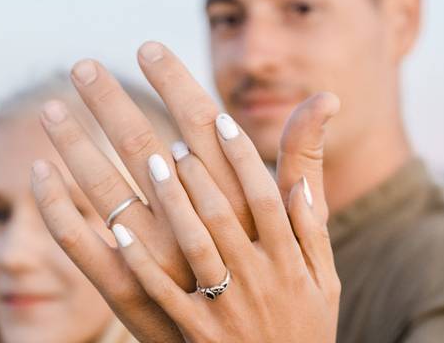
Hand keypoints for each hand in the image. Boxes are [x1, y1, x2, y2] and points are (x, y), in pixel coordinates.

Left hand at [29, 41, 338, 341]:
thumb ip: (307, 174)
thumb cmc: (303, 312)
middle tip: (85, 65)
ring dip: (93, 163)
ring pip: (137, 212)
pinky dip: (91, 233)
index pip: (219, 142)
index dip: (184, 95)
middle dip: (121, 110)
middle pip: (164, 163)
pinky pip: (125, 274)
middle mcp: (232, 247)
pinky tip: (56, 197)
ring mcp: (200, 286)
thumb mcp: (319, 247)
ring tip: (58, 116)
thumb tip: (322, 103)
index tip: (150, 51)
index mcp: (269, 224)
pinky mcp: (174, 323)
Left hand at [111, 100, 340, 342]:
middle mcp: (258, 279)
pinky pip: (162, 292)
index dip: (242, 156)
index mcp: (289, 262)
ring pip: (194, 244)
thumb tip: (299, 180)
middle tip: (175, 139)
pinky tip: (118, 227)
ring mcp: (226, 307)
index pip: (265, 197)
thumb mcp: (325, 281)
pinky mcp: (196, 332)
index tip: (221, 121)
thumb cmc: (305, 330)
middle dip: (198, 171)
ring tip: (153, 164)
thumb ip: (312, 230)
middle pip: (223, 213)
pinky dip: (139, 259)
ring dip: (172, 201)